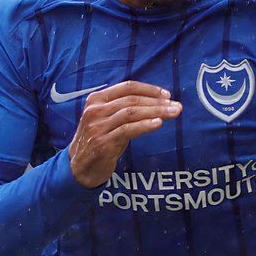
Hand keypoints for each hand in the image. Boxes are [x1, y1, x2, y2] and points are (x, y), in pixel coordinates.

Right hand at [66, 81, 180, 187]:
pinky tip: (158, 124)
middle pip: (132, 100)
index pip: (127, 87)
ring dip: (155, 112)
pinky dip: (145, 125)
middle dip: (157, 102)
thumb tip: (157, 103)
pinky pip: (128, 130)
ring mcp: (98, 126)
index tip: (167, 96)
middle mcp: (95, 110)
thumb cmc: (99, 141)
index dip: (149, 89)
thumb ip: (125, 109)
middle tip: (176, 106)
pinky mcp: (103, 143)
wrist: (79, 168)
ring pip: (131, 113)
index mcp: (96, 100)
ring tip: (173, 114)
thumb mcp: (109, 120)